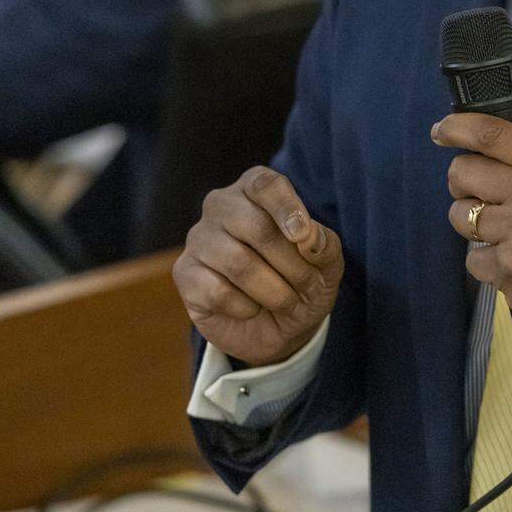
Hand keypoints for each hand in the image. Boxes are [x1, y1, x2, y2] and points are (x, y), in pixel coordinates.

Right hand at [173, 167, 343, 366]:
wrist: (275, 327)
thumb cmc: (301, 283)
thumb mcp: (326, 266)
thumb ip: (324, 245)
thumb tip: (309, 235)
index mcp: (255, 189)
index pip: (266, 184)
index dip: (287, 208)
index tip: (302, 236)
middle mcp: (221, 205)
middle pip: (257, 227)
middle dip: (292, 264)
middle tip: (308, 285)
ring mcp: (199, 237)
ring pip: (239, 264)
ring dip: (275, 291)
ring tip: (286, 301)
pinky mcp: (185, 272)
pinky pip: (218, 292)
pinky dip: (246, 308)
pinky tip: (251, 308)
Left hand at [435, 89, 511, 350]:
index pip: (492, 134)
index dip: (458, 127)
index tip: (442, 130)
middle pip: (463, 172)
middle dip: (462, 182)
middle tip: (478, 193)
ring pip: (460, 216)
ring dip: (473, 225)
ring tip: (501, 231)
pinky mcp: (508, 269)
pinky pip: (473, 258)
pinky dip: (487, 263)